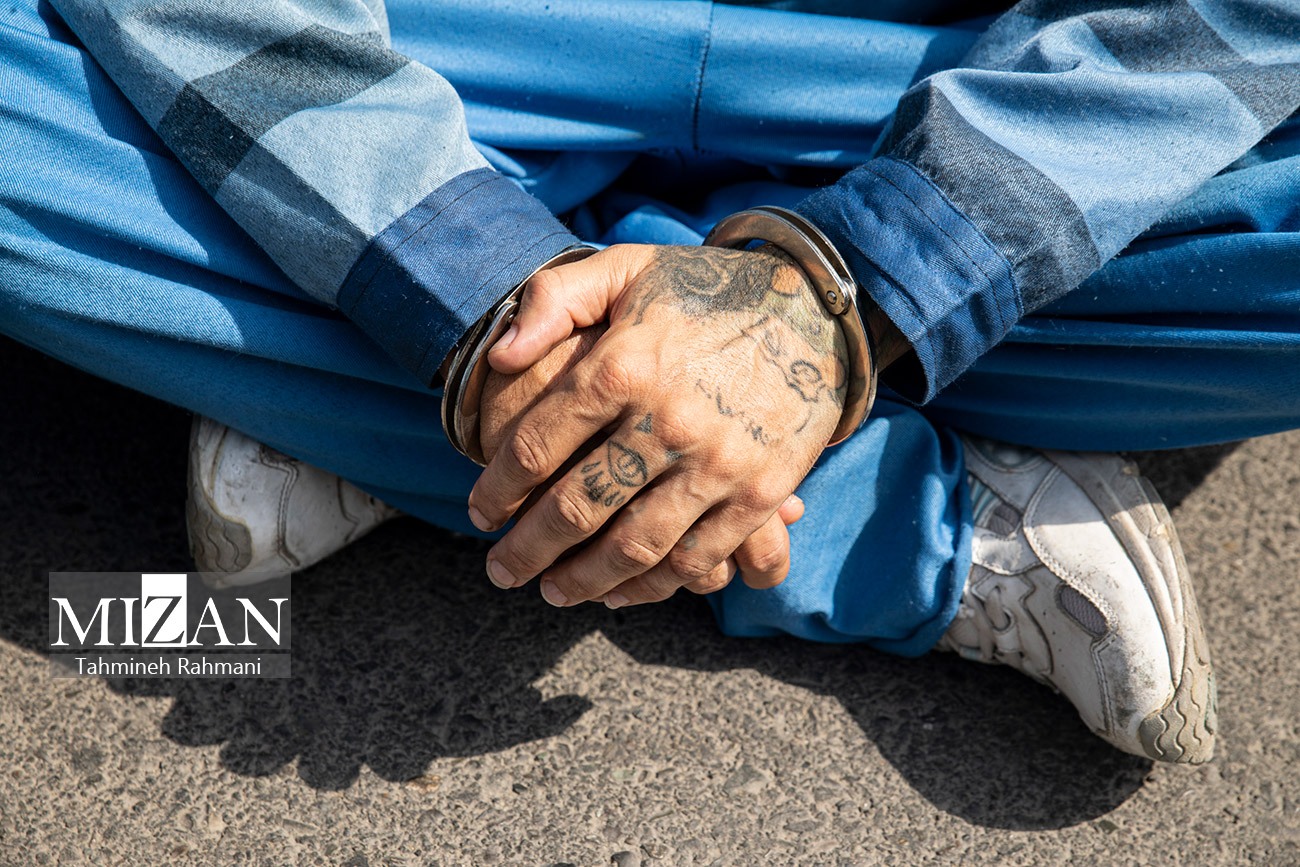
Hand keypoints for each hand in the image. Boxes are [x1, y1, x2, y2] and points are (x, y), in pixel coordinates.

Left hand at [475, 321, 807, 599]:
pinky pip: (699, 558)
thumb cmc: (703, 291)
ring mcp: (719, 462)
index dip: (499, 488)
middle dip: (528, 549)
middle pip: (578, 506)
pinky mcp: (760, 493)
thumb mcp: (625, 269)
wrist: (813, 309)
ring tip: (553, 593)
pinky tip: (621, 593)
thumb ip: (553, 299)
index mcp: (626, 364)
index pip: (539, 443)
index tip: (479, 514)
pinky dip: (655, 586)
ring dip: (584, 580)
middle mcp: (669, 419)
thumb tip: (497, 356)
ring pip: (635, 546)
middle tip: (500, 571)